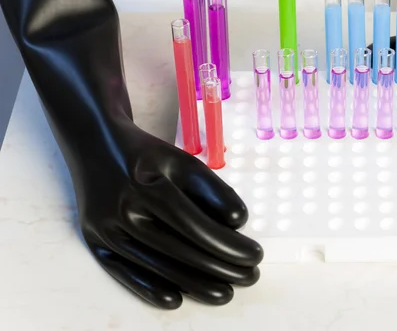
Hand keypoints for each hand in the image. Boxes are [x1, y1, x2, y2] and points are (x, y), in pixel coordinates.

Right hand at [80, 121, 262, 308]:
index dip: (227, 245)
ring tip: (226, 292)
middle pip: (180, 251)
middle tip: (249, 275)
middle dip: (221, 268)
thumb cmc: (148, 156)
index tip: (254, 255)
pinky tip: (177, 299)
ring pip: (158, 267)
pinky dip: (150, 290)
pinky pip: (124, 273)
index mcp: (148, 185)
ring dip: (196, 285)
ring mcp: (106, 229)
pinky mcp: (94, 242)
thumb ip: (213, 190)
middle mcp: (124, 210)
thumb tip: (237, 224)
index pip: (195, 225)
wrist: (94, 145)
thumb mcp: (184, 161)